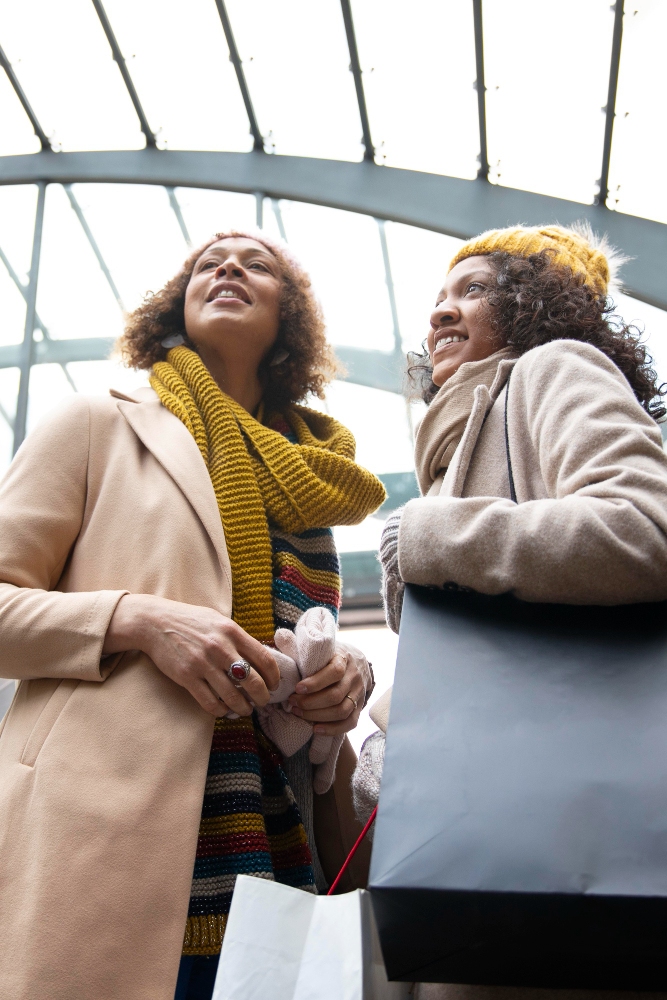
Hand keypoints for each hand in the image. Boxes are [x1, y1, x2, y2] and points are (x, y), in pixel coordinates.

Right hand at [103, 593, 278, 717]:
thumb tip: (259, 657)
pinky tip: (223, 709)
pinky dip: (221, 710)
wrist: (155, 622)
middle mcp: (221, 648)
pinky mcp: (187, 677)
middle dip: (263, 697)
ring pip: (233, 696)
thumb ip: (238, 637)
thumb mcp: (219, 621)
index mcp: (232, 632)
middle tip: (263, 702)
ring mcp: (203, 663)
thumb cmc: (190, 620)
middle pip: (254, 682)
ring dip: (243, 708)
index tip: (274, 685)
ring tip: (245, 709)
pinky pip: (210, 702)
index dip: (274, 677)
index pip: (265, 659)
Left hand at [287, 640, 368, 736]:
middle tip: (292, 703)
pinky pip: (349, 723)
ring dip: (317, 715)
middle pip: (335, 695)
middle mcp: (354, 676)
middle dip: (310, 703)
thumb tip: (279, 636)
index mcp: (344, 658)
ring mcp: (359, 693)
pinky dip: (332, 729)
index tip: (297, 688)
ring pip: (341, 710)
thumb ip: (301, 644)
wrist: (357, 662)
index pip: (334, 671)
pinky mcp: (359, 707)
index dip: (315, 682)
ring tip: (298, 713)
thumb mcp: (320, 647)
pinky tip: (315, 728)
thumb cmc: (330, 656)